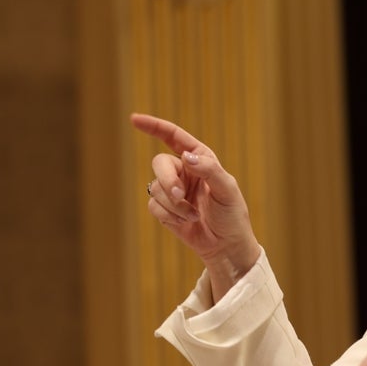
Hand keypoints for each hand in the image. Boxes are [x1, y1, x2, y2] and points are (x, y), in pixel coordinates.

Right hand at [131, 113, 259, 294]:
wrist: (226, 245)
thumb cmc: (231, 215)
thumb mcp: (227, 189)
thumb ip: (209, 170)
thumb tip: (186, 156)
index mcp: (200, 158)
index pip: (173, 136)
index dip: (153, 126)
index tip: (134, 119)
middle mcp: (184, 170)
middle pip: (159, 163)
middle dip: (167, 180)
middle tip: (179, 195)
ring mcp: (172, 189)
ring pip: (155, 188)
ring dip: (173, 205)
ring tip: (193, 216)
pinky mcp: (165, 209)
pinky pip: (153, 205)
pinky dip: (168, 215)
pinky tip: (185, 223)